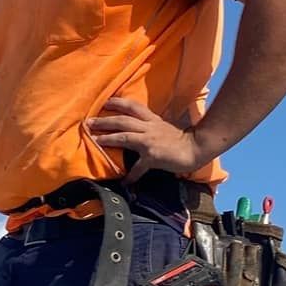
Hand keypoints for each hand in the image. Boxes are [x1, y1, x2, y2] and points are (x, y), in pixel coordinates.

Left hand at [84, 98, 209, 182]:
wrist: (197, 148)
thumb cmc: (181, 139)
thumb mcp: (164, 128)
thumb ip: (150, 127)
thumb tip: (138, 130)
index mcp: (152, 120)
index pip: (133, 106)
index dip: (118, 103)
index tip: (105, 102)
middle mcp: (149, 127)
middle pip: (123, 120)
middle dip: (105, 120)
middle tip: (89, 122)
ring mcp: (150, 141)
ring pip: (124, 136)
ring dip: (108, 138)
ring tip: (95, 140)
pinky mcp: (152, 156)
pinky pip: (138, 168)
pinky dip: (131, 176)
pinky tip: (124, 182)